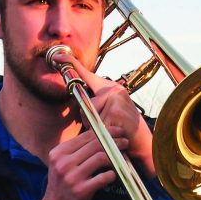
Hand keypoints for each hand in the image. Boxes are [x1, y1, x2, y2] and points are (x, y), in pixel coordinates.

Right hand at [38, 126, 127, 199]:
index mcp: (58, 153)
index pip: (86, 136)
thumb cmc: (62, 186)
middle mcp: (64, 163)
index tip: (117, 131)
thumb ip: (75, 152)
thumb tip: (99, 136)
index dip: (105, 131)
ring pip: (101, 158)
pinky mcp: (81, 190)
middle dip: (114, 141)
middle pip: (95, 144)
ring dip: (116, 156)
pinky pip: (103, 177)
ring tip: (123, 157)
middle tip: (125, 142)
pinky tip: (114, 175)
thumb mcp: (61, 165)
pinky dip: (112, 174)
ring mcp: (72, 177)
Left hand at [52, 50, 154, 178]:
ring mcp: (116, 98)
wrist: (143, 144)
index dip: (71, 63)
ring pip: (91, 116)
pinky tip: (115, 137)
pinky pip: (98, 126)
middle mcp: (114, 89)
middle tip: (107, 127)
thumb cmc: (122, 131)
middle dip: (90, 120)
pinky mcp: (117, 110)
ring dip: (96, 129)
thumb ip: (93, 108)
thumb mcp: (106, 115)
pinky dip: (103, 135)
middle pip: (86, 104)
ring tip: (112, 132)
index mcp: (110, 88)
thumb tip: (80, 105)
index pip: (87, 74)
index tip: (57, 55)